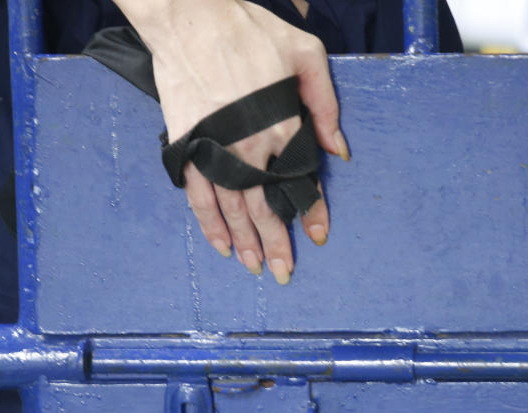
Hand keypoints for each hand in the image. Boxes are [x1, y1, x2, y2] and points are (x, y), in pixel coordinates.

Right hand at [115, 0, 348, 283]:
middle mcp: (249, 146)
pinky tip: (221, 244)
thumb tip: (339, 150)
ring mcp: (215, 149)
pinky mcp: (188, 145)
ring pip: (233, 209)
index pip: (301, 181)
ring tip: (256, 267)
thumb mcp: (305, 55)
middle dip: (277, 243)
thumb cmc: (250, 31)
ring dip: (245, 242)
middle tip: (284, 272)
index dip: (311, 211)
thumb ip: (325, 106)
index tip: (320, 235)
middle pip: (266, 207)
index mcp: (282, 126)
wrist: (191, 16)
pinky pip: (199, 195)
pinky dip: (209, 222)